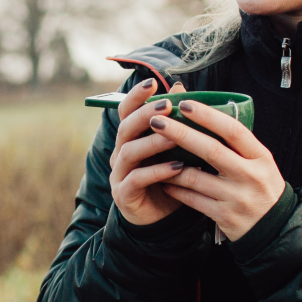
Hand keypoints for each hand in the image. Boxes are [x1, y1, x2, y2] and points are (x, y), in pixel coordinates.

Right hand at [108, 79, 187, 225]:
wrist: (161, 220)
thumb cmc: (169, 178)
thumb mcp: (175, 148)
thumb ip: (175, 120)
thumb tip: (181, 86)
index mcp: (130, 139)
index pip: (126, 112)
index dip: (136, 96)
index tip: (153, 82)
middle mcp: (120, 153)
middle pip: (126, 128)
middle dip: (146, 114)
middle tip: (167, 105)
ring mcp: (119, 174)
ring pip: (130, 152)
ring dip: (153, 142)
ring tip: (177, 137)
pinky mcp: (124, 194)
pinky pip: (137, 179)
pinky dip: (157, 172)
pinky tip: (178, 167)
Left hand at [149, 99, 286, 241]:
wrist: (275, 228)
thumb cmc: (261, 187)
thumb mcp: (259, 162)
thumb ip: (238, 144)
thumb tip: (205, 114)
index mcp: (260, 157)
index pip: (233, 131)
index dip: (208, 116)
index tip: (185, 104)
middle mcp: (250, 176)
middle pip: (211, 150)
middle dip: (181, 134)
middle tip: (157, 121)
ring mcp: (236, 198)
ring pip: (195, 178)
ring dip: (170, 165)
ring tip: (152, 152)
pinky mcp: (224, 216)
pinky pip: (193, 200)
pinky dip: (176, 189)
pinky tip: (164, 181)